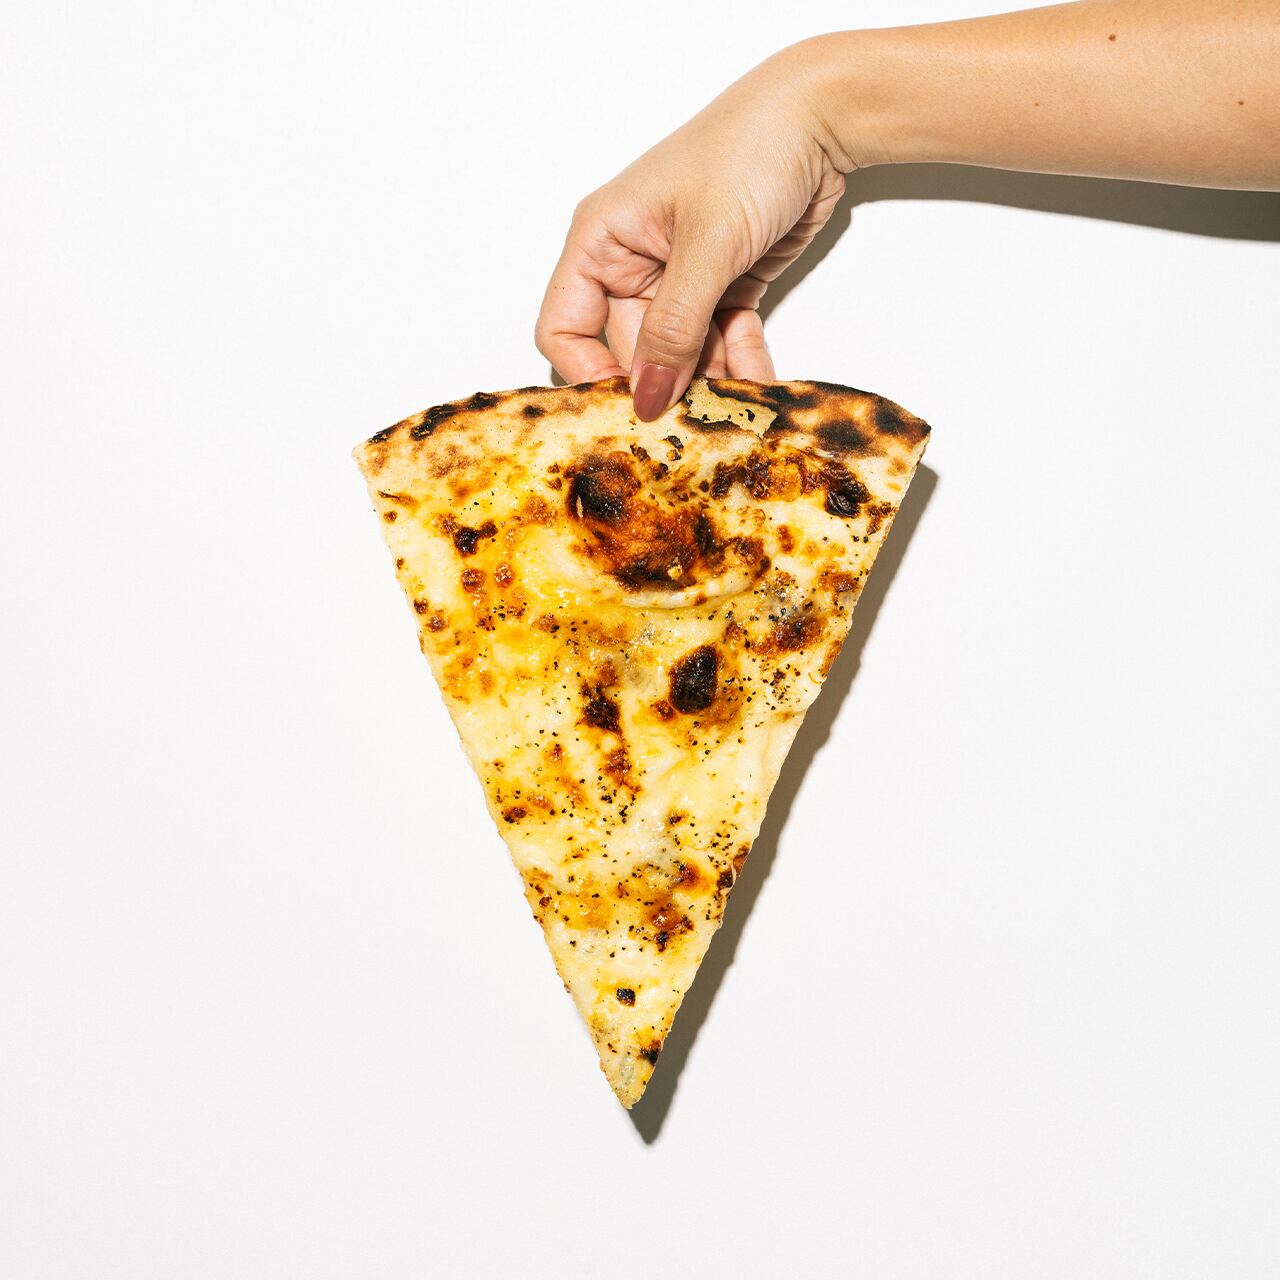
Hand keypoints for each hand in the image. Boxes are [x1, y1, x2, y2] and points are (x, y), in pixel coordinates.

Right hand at [534, 47, 847, 420]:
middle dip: (666, 386)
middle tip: (699, 420)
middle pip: (631, 352)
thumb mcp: (707, 244)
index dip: (591, 375)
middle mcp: (632, 262)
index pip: (565, 329)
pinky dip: (740, 362)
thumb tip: (647, 398)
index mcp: (602, 240)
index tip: (632, 407)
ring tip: (740, 405)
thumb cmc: (750, 151)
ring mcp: (678, 278)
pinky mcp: (722, 287)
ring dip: (710, 381)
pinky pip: (720, 343)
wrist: (823, 117)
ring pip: (680, 355)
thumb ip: (675, 328)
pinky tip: (762, 378)